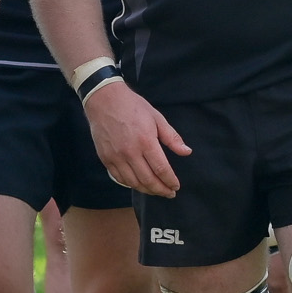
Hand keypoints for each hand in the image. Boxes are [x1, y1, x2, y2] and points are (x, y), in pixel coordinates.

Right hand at [83, 81, 190, 196]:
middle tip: (169, 193)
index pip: (161, 169)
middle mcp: (130, 152)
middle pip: (148, 180)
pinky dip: (131, 184)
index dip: (170, 181)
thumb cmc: (133, 107)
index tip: (176, 187)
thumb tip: (187, 152)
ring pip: (133, 182)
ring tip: (156, 191)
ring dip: (147, 190)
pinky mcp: (105, 158)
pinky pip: (119, 178)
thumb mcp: (157, 118)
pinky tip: (139, 184)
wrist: (104, 99)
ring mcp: (116, 157)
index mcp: (146, 141)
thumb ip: (172, 137)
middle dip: (161, 190)